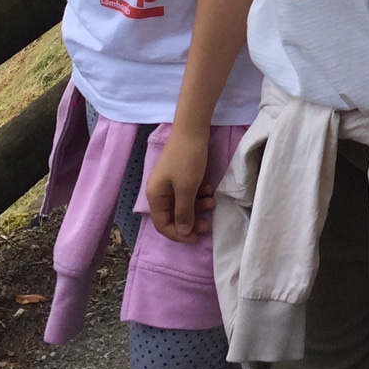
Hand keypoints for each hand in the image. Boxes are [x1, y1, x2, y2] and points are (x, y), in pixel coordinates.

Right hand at [145, 126, 213, 242]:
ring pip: (184, 204)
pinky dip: (199, 194)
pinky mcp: (181, 175)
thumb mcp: (186, 189)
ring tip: (212, 202)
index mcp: (155, 197)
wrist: (192, 129)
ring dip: (198, 207)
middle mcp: (160, 192)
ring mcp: (170, 183)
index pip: (163, 225)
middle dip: (191, 221)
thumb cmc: (187, 160)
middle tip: (207, 224)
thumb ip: (184, 213)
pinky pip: (189, 192)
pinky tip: (210, 189)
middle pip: (174, 216)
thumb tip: (183, 232)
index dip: (179, 235)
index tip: (196, 238)